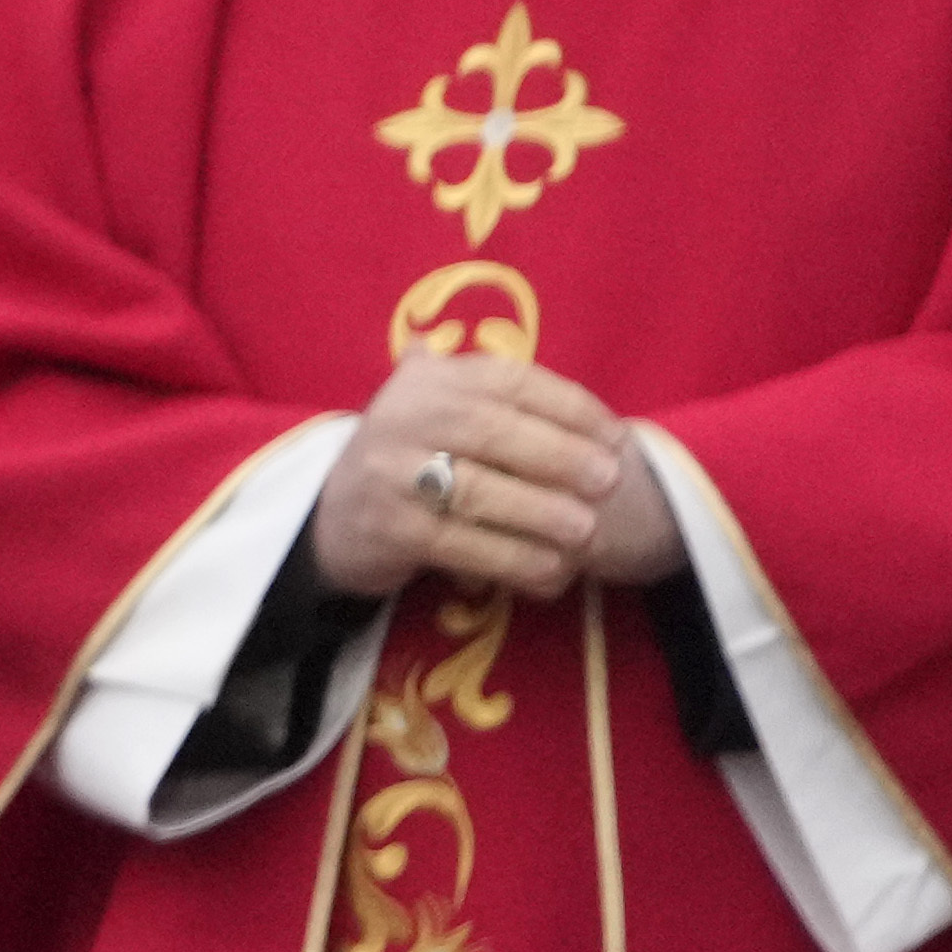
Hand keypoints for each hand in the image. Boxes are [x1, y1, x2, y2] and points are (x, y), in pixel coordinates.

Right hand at [311, 356, 647, 603]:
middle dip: (559, 456)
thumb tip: (605, 415)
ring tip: (586, 531)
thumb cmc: (414, 458)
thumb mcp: (443, 410)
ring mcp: (390, 473)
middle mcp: (402, 416)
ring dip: (540, 512)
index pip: (510, 382)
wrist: (335, 515)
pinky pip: (460, 544)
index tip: (616, 437)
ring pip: (477, 490)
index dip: (570, 406)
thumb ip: (506, 399)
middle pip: (492, 431)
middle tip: (609, 482)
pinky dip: (511, 559)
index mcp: (430, 381)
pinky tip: (551, 571)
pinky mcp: (389, 528)